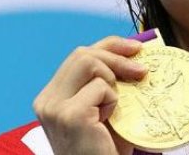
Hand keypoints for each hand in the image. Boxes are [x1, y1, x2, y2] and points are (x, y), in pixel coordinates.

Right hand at [33, 36, 146, 154]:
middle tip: (141, 70)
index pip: (79, 55)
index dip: (109, 45)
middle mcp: (46, 100)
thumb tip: (135, 51)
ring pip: (89, 62)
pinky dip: (114, 100)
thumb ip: (107, 82)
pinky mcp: (70, 114)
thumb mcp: (104, 108)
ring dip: (113, 79)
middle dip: (117, 55)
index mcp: (52, 96)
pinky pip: (101, 86)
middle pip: (82, 53)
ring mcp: (55, 107)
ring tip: (115, 106)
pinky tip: (109, 121)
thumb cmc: (105, 148)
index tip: (136, 48)